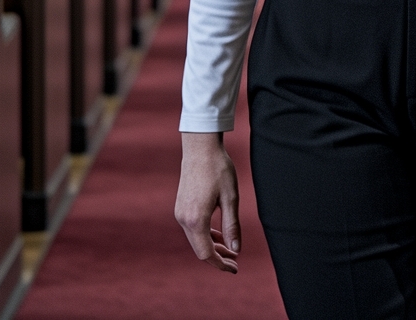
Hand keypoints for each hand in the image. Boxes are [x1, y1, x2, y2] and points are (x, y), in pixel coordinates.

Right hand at [175, 132, 240, 272]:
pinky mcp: (180, 206)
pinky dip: (205, 235)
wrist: (200, 147)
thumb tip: (236, 250)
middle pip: (200, 249)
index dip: (221, 264)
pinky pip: (192, 229)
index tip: (235, 268)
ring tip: (230, 248)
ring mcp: (180, 213)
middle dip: (218, 257)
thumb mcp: (230, 197)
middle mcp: (184, 219)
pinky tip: (217, 234)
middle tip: (235, 260)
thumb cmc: (218, 169)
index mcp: (196, 219)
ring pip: (195, 239)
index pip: (206, 253)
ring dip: (212, 246)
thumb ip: (232, 225)